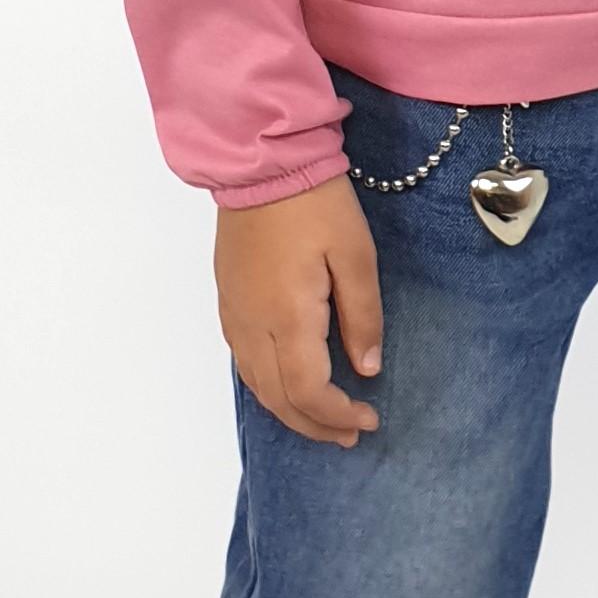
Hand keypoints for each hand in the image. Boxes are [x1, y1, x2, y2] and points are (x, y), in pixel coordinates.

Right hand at [215, 173, 386, 447]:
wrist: (261, 164)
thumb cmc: (315, 203)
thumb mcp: (355, 255)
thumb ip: (363, 317)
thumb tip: (368, 368)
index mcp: (288, 317)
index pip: (308, 392)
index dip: (339, 415)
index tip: (369, 418)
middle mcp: (252, 326)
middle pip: (278, 400)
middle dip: (316, 424)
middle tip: (350, 433)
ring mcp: (234, 315)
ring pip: (256, 386)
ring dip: (290, 411)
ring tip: (324, 420)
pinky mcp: (228, 302)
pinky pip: (243, 362)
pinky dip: (269, 387)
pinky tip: (289, 385)